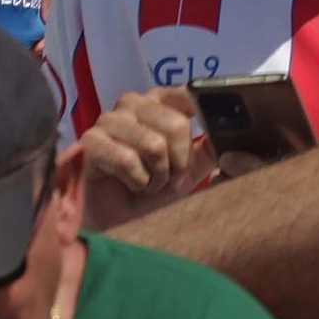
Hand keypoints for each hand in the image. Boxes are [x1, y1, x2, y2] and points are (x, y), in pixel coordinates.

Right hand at [74, 87, 215, 227]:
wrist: (111, 224)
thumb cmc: (146, 193)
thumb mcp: (183, 174)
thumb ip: (205, 152)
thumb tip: (227, 137)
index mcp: (157, 101)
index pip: (187, 94)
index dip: (203, 114)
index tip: (212, 132)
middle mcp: (133, 103)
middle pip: (177, 125)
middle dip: (179, 163)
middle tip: (167, 179)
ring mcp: (109, 120)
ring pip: (155, 145)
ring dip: (158, 176)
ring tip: (148, 184)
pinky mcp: (90, 142)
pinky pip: (129, 161)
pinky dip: (138, 182)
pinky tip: (132, 187)